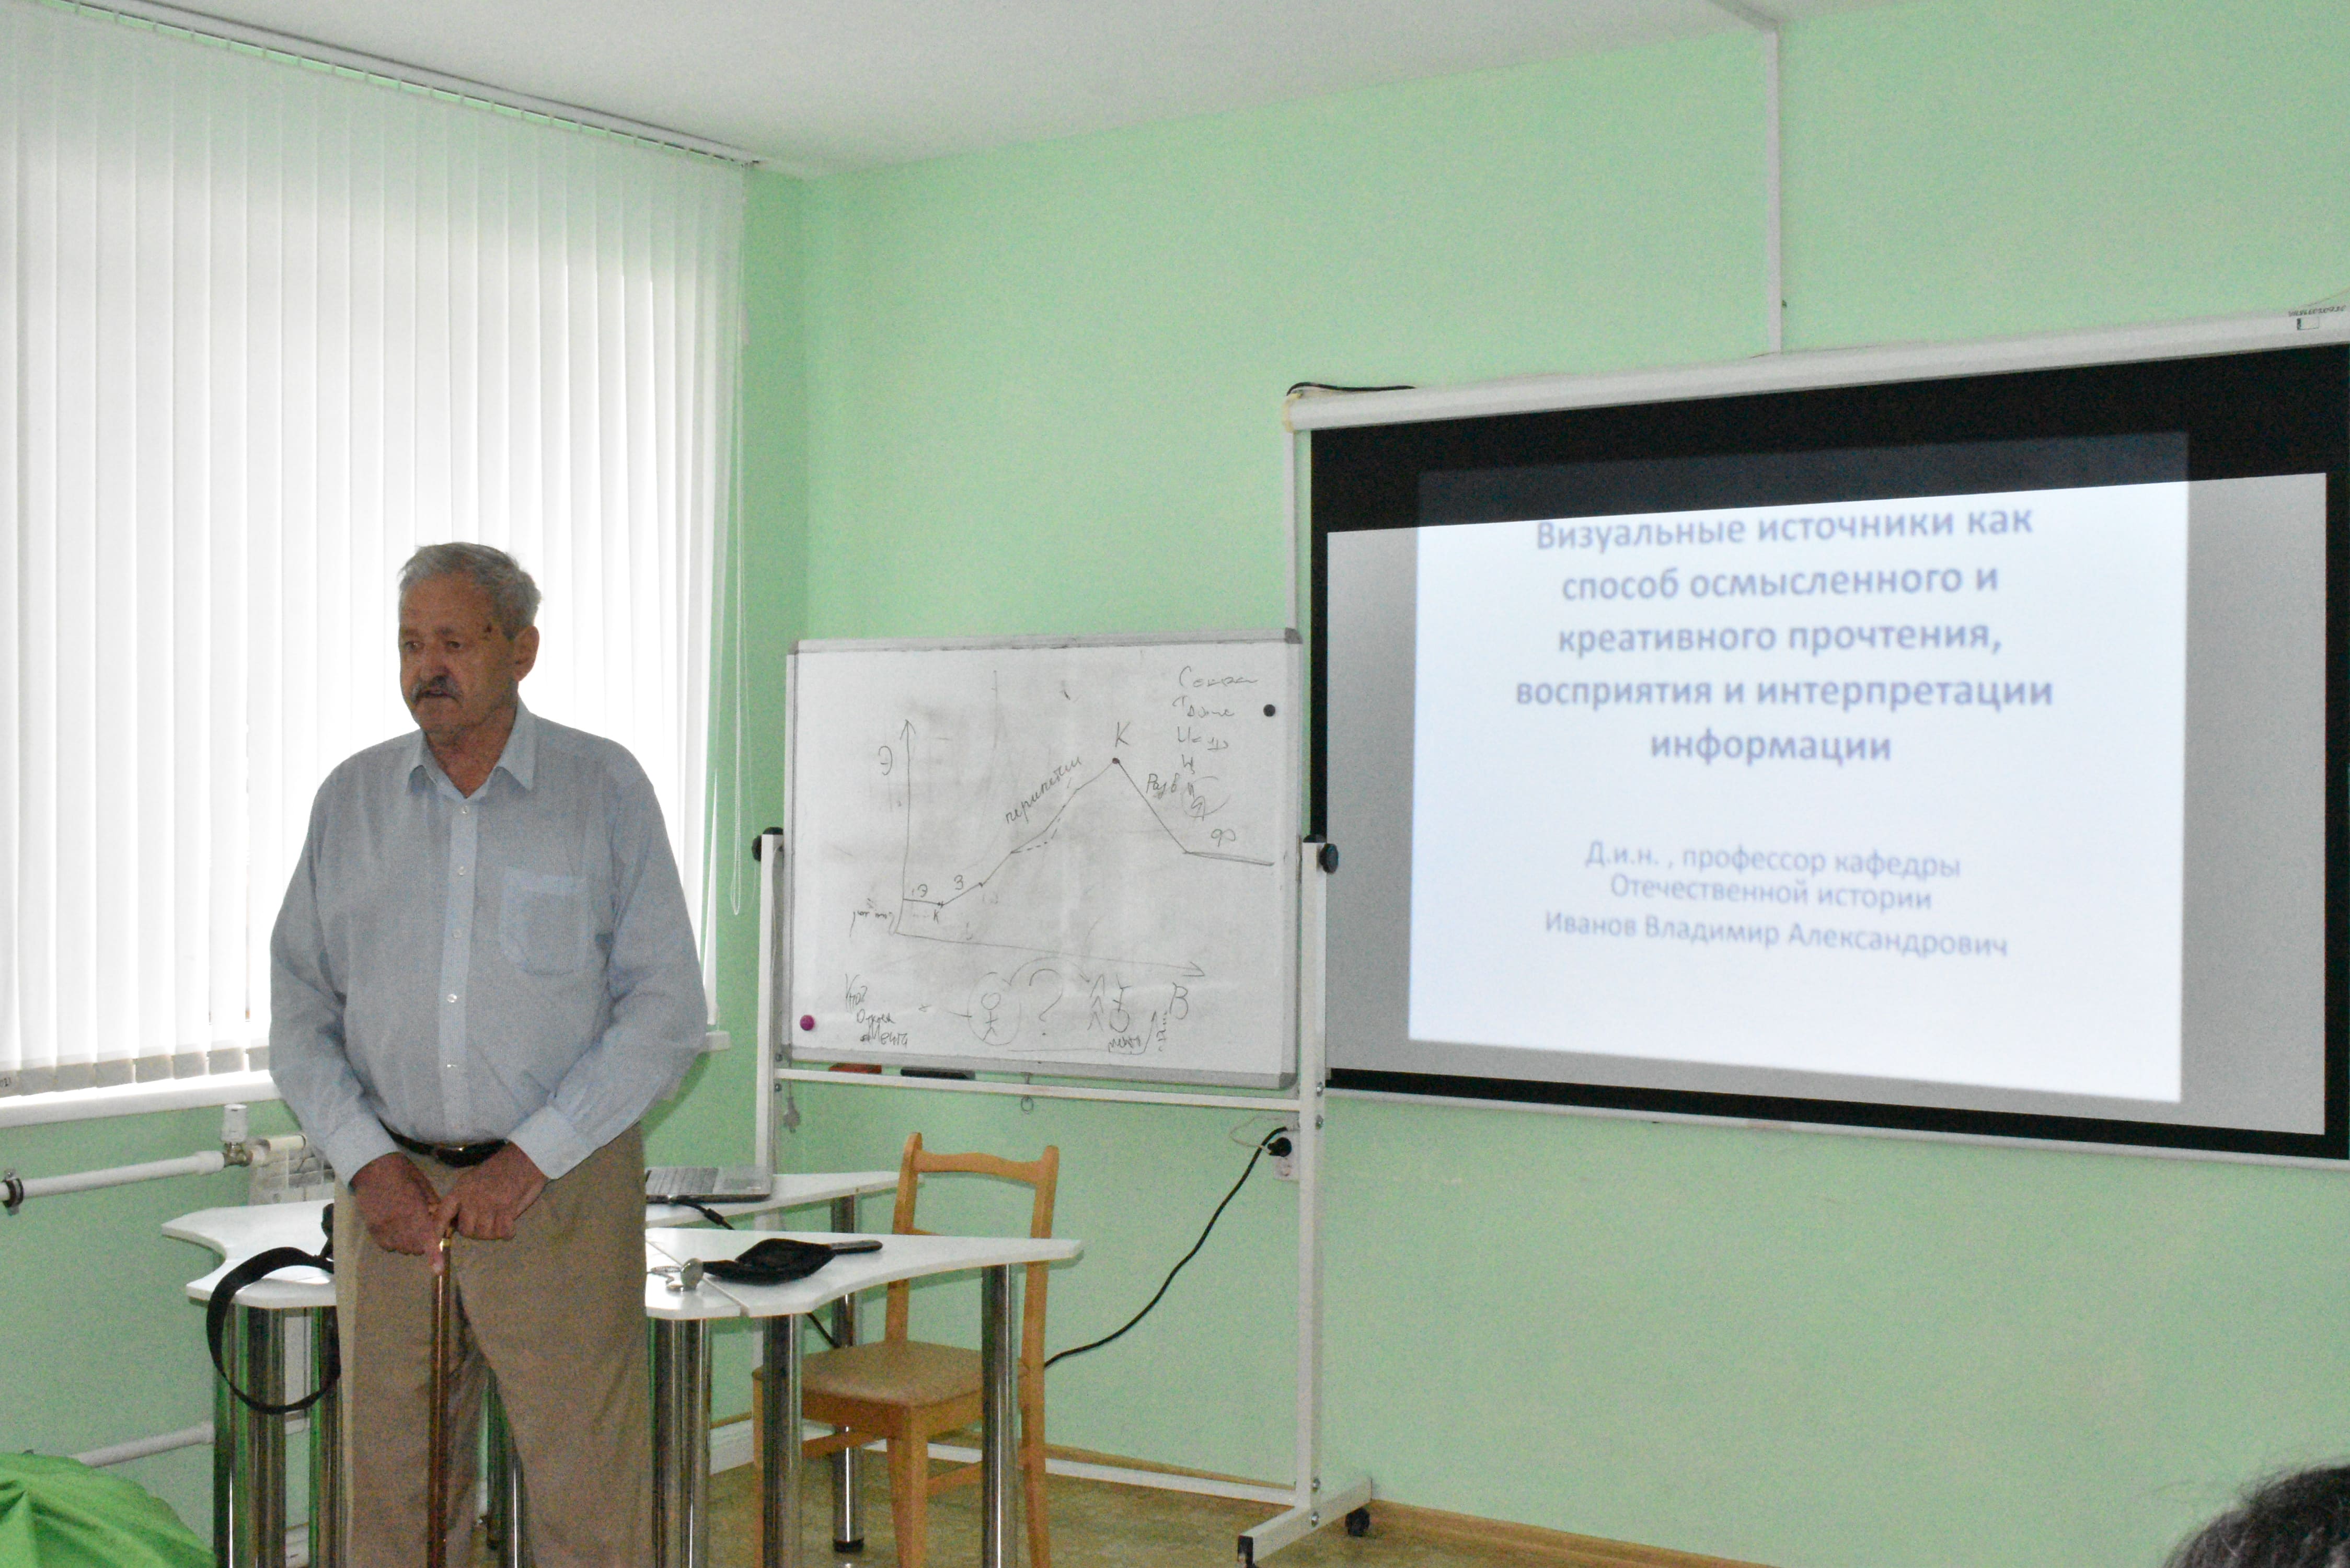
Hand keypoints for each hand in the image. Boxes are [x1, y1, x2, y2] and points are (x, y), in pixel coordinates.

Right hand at [349, 1154, 445, 1263]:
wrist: (371, 1167)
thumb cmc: (401, 1172)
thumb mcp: (423, 1185)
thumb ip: (433, 1205)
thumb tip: (442, 1221)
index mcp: (413, 1210)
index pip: (425, 1238)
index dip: (433, 1255)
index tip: (438, 1270)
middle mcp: (397, 1223)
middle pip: (415, 1247)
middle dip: (424, 1242)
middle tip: (425, 1228)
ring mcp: (383, 1227)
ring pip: (401, 1248)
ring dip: (409, 1243)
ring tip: (409, 1227)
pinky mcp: (372, 1229)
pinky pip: (388, 1246)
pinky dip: (395, 1242)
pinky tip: (396, 1228)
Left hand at [432, 1144, 546, 1242]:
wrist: (523, 1157)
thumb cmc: (499, 1169)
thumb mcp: (472, 1180)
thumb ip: (462, 1200)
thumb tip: (454, 1224)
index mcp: (460, 1190)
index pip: (442, 1215)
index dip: (436, 1233)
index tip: (432, 1249)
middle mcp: (471, 1198)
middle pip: (466, 1231)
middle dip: (477, 1231)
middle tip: (489, 1222)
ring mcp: (488, 1204)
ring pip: (485, 1234)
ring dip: (494, 1232)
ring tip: (501, 1220)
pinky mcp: (506, 1208)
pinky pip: (503, 1232)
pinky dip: (508, 1232)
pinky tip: (511, 1225)